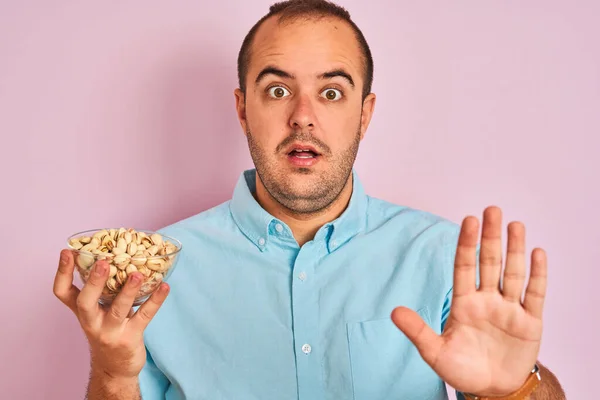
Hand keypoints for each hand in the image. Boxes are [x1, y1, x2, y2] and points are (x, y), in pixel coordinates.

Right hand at [53, 249, 169, 378]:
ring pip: (118, 309)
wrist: (115, 369)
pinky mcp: (130, 338)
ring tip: (137, 274)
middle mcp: (92, 321)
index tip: (67, 252)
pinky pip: (144, 316)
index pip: (63, 292)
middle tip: (102, 261)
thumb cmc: (108, 331)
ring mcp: (111, 331)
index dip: (62, 272)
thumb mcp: (98, 312)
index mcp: (82, 311)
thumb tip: (114, 253)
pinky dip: (156, 300)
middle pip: (85, 302)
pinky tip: (164, 286)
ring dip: (128, 290)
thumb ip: (101, 289)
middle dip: (93, 281)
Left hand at [391, 206, 545, 395]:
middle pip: (489, 263)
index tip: (468, 220)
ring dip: (515, 249)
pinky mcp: (530, 323)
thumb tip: (394, 311)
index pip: (464, 266)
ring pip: (512, 273)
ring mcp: (509, 310)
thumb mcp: (435, 352)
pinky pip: (535, 295)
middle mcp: (487, 300)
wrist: (491, 390)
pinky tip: (537, 253)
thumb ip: (417, 331)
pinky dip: (537, 275)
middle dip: (490, 237)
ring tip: (515, 224)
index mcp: (464, 303)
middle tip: (492, 210)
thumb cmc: (461, 369)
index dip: (466, 244)